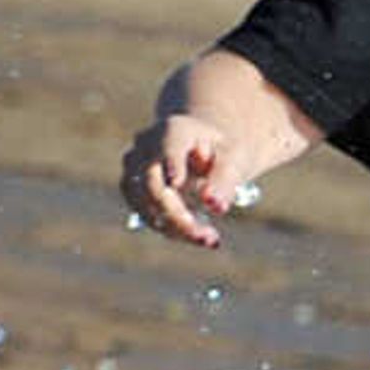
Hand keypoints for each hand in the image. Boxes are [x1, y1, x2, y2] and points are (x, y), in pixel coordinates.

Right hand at [121, 114, 263, 246]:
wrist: (206, 147)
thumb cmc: (222, 150)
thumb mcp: (234, 159)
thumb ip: (226, 179)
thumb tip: (215, 205)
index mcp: (175, 130)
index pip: (168, 145)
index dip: (170, 162)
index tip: (176, 182)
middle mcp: (147, 146)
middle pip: (151, 182)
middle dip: (176, 212)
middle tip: (207, 235)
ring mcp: (135, 167)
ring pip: (142, 202)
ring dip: (174, 227)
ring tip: (210, 239)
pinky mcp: (134, 189)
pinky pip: (146, 213)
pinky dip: (172, 230)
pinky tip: (201, 237)